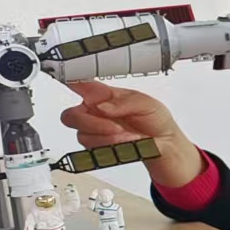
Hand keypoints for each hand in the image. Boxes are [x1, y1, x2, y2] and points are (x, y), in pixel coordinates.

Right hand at [60, 80, 203, 187]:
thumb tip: (103, 106)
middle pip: (71, 116)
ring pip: (82, 134)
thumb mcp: (146, 103)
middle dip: (92, 123)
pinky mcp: (98, 147)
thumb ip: (124, 102)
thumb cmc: (155, 119)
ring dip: (106, 136)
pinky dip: (110, 146)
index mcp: (103, 95)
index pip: (79, 84)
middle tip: (115, 126)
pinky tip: (125, 143)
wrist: (165, 144)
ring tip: (128, 136)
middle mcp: (94, 111)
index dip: (67, 81)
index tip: (64, 80)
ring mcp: (94, 130)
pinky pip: (92, 149)